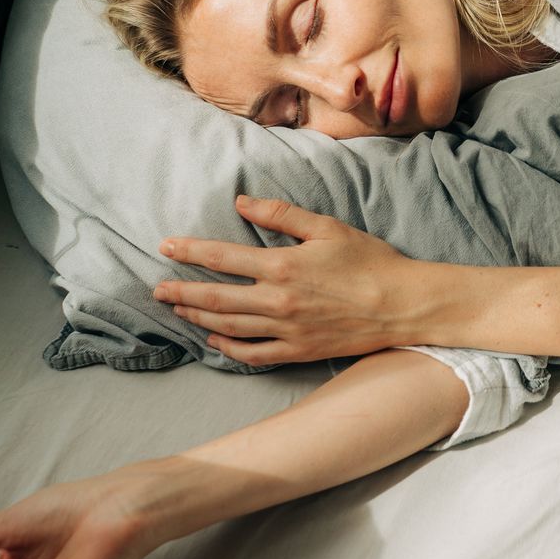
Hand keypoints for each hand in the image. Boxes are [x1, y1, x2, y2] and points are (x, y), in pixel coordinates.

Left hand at [153, 195, 421, 364]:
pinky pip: (253, 354)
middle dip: (181, 291)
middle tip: (157, 288)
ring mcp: (286, 330)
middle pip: (215, 297)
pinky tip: (214, 339)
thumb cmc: (368, 261)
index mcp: (282, 266)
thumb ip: (280, 214)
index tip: (165, 247)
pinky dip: (228, 348)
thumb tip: (241, 203)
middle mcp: (278, 301)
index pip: (222, 257)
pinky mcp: (298, 351)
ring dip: (198, 317)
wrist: (402, 305)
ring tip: (177, 309)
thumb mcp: (326, 227)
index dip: (189, 251)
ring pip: (228, 327)